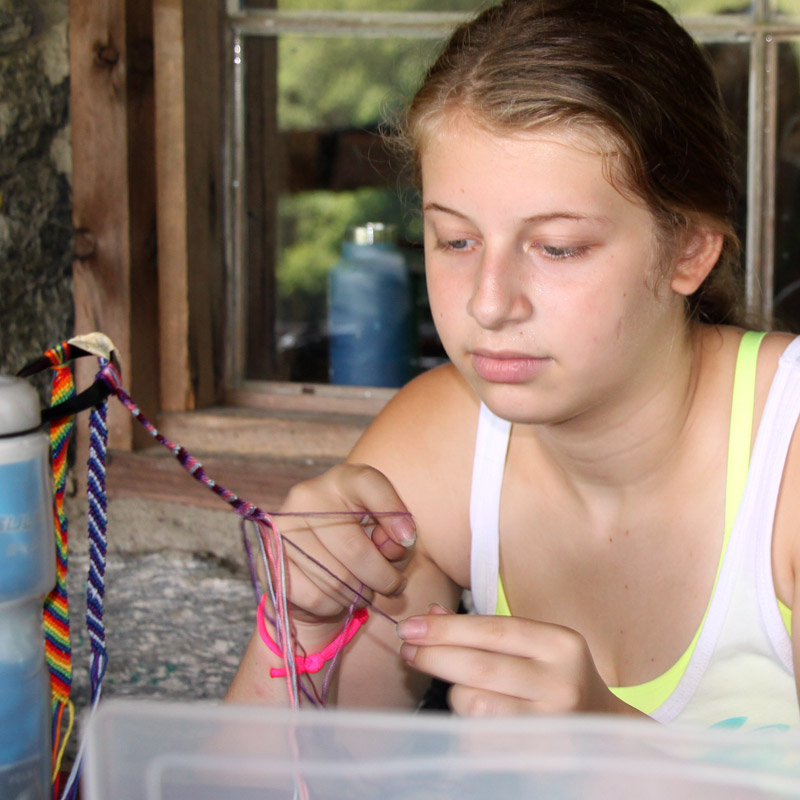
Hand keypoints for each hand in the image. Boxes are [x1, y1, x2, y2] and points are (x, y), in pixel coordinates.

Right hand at [268, 463, 415, 628]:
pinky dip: (334, 606)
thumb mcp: (386, 536)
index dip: (393, 511)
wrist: (312, 574)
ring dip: (359, 595)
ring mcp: (283, 528)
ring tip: (363, 589)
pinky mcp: (271, 561)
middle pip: (356, 550)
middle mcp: (307, 496)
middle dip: (383, 578)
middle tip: (393, 585)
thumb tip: (396, 543)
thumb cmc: (360, 548)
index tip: (408, 539)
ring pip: (337, 579)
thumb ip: (396, 536)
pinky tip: (337, 598)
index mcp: (341, 479)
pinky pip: (317, 597)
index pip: (369, 484)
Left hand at [396, 606, 637, 716]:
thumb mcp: (534, 645)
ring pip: (475, 704)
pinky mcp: (537, 757)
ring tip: (455, 687)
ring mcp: (552, 726)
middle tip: (407, 648)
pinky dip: (465, 723)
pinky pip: (479, 737)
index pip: (492, 630)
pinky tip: (471, 716)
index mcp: (561, 644)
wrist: (604, 730)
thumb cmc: (556, 678)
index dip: (446, 628)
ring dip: (453, 693)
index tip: (411, 626)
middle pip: (479, 667)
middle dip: (434, 656)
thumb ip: (485, 630)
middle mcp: (561, 684)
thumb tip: (430, 614)